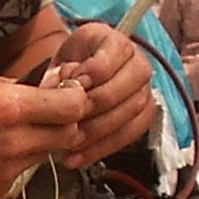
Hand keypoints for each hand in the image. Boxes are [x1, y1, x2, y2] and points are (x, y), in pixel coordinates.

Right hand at [0, 71, 93, 198]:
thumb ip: (12, 85)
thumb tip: (40, 88)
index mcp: (10, 108)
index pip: (72, 107)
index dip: (75, 98)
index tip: (66, 93)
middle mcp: (14, 143)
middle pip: (68, 135)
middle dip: (63, 122)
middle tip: (46, 113)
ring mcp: (7, 171)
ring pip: (45, 156)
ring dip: (39, 142)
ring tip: (8, 131)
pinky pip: (20, 173)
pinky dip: (15, 161)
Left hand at [44, 22, 159, 168]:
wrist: (82, 75)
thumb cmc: (73, 65)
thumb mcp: (60, 60)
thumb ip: (56, 74)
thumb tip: (54, 90)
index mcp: (115, 41)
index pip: (114, 55)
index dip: (91, 73)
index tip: (70, 83)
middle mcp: (138, 62)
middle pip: (124, 87)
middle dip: (94, 108)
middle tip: (69, 121)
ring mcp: (145, 89)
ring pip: (131, 113)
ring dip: (97, 133)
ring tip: (70, 144)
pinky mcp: (145, 114)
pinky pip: (131, 134)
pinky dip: (103, 148)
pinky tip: (80, 157)